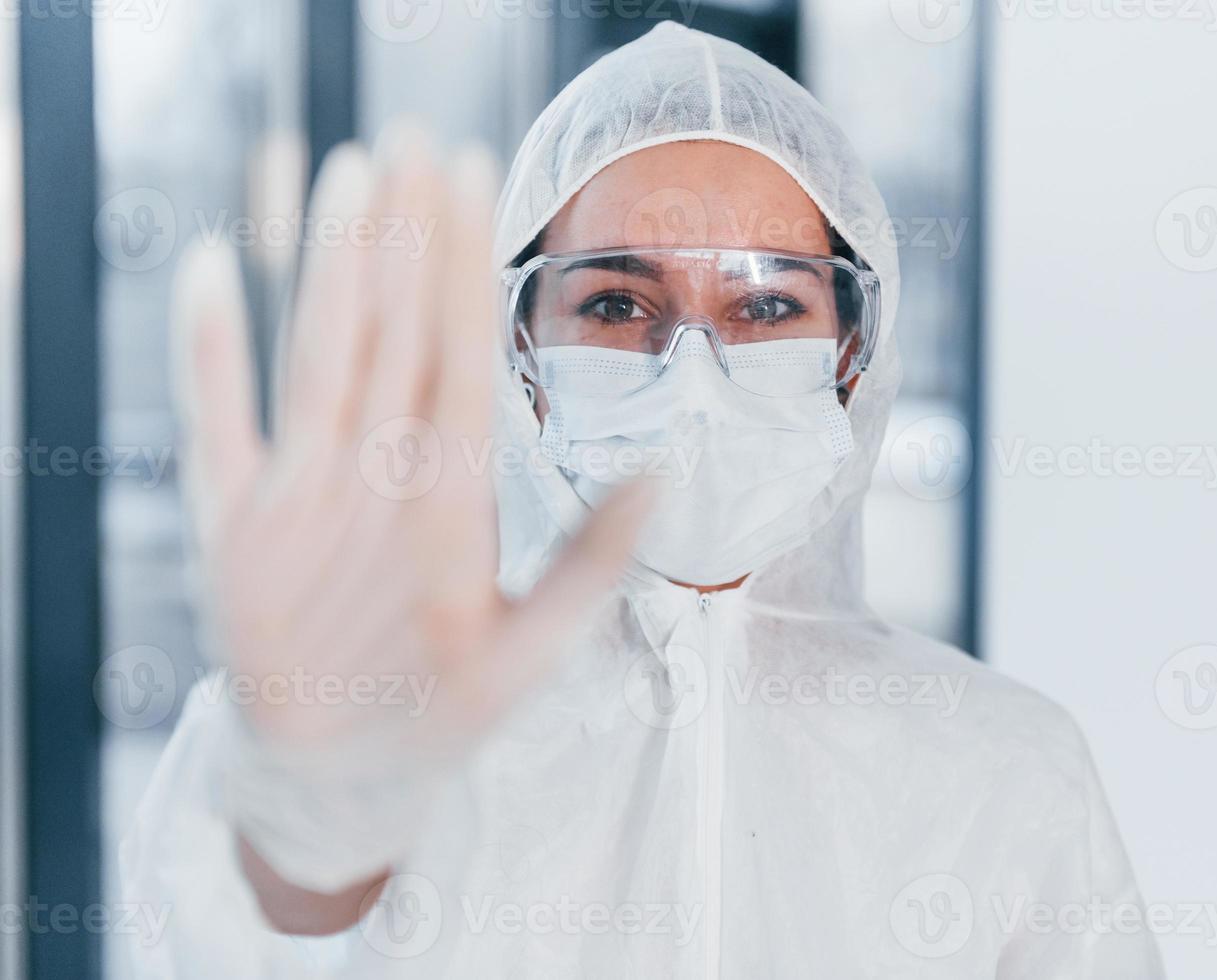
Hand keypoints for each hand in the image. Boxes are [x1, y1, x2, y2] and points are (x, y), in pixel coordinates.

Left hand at [171, 133, 649, 760]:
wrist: (322, 779)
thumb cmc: (441, 711)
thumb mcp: (537, 656)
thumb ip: (596, 563)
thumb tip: (660, 474)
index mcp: (446, 522)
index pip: (457, 362)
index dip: (461, 263)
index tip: (469, 178)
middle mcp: (365, 497)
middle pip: (390, 338)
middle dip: (407, 232)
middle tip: (421, 138)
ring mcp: (287, 505)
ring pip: (314, 358)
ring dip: (332, 260)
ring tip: (353, 168)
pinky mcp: (226, 523)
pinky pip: (213, 417)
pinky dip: (206, 340)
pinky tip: (215, 261)